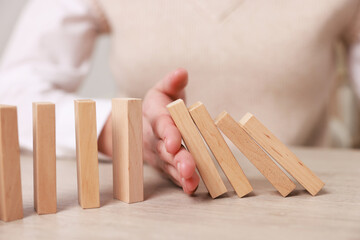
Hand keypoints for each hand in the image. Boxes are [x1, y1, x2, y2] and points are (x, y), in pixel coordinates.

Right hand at [98, 68, 199, 193]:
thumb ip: (172, 83)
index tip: (175, 141)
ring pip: (169, 165)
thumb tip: (182, 72)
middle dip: (177, 158)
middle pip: (165, 149)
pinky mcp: (165, 165)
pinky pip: (172, 175)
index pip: (161, 124)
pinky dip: (181, 182)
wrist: (137, 128)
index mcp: (154, 116)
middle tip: (189, 167)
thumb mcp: (161, 91)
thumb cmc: (157, 107)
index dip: (168, 132)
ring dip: (181, 173)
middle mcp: (154, 138)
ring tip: (192, 180)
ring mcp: (159, 154)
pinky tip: (192, 188)